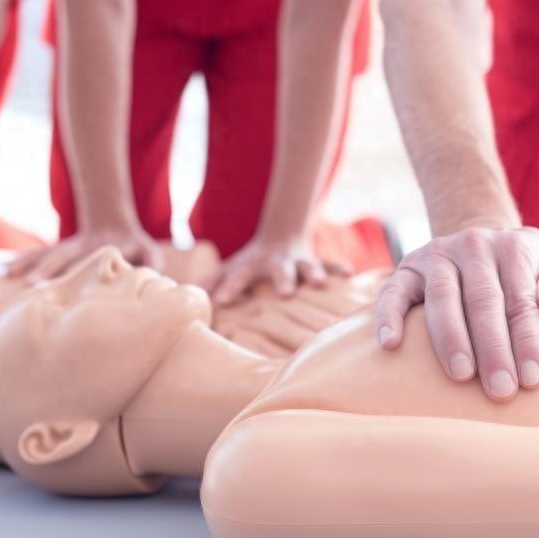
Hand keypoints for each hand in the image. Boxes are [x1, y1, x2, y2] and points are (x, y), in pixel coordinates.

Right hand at [8, 224, 162, 282]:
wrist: (113, 223)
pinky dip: (23, 261)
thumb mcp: (148, 251)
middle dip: (48, 268)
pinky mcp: (58, 251)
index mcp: (106, 248)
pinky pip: (38, 255)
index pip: (93, 260)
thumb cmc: (136, 247)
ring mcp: (68, 247)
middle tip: (33, 284)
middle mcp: (83, 246)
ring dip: (30, 264)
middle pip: (64, 255)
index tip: (70, 282)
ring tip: (11, 275)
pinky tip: (5, 270)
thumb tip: (156, 280)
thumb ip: (152, 262)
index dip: (83, 270)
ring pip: (47, 254)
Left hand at [212, 234, 349, 305]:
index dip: (230, 288)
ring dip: (315, 273)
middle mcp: (276, 263)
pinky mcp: (316, 261)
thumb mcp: (227, 269)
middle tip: (286, 294)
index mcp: (251, 266)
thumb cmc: (250, 262)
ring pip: (308, 266)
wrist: (282, 235)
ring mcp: (298, 261)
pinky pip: (330, 264)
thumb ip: (210, 283)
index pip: (238, 277)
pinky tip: (350, 273)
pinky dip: (339, 268)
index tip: (221, 301)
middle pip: (278, 271)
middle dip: (283, 280)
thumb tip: (188, 300)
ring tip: (321, 283)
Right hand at [374, 226, 538, 401]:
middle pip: (484, 301)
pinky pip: (394, 292)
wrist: (483, 249)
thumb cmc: (530, 274)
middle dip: (493, 349)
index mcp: (517, 246)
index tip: (533, 380)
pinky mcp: (407, 267)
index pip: (523, 298)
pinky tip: (391, 344)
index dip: (528, 340)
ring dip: (451, 339)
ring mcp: (438, 254)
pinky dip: (390, 316)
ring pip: (443, 298)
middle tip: (501, 391)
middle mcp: (476, 244)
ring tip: (462, 374)